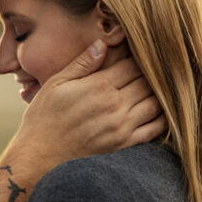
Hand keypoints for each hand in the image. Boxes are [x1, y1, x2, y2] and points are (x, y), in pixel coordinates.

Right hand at [12, 39, 164, 173]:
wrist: (39, 157)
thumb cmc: (43, 117)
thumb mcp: (56, 83)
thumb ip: (82, 63)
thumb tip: (103, 43)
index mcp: (99, 86)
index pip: (133, 65)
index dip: (139, 56)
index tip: (139, 53)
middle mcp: (115, 106)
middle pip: (148, 82)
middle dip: (151, 73)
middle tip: (152, 68)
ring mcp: (122, 127)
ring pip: (156, 104)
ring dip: (158, 94)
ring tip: (155, 87)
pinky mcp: (124, 145)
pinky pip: (155, 129)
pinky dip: (162, 118)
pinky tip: (158, 111)